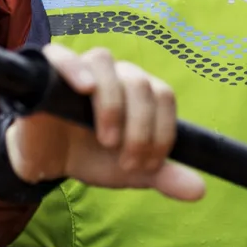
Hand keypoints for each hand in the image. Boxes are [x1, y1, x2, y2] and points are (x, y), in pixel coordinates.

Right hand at [5, 44, 204, 202]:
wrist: (46, 164)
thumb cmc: (89, 157)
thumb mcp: (128, 171)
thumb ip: (162, 176)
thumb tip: (199, 191)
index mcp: (138, 90)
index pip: (163, 96)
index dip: (162, 131)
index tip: (148, 164)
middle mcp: (113, 73)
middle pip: (139, 83)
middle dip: (140, 129)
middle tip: (127, 162)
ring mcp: (80, 68)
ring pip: (106, 64)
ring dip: (112, 105)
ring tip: (107, 140)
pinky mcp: (47, 72)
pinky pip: (60, 55)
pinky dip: (74, 68)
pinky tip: (86, 88)